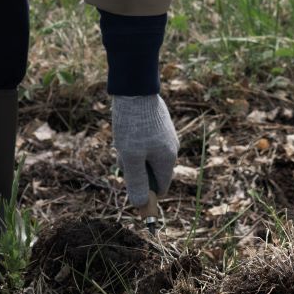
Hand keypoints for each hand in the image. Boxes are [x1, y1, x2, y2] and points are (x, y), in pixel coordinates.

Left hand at [111, 93, 176, 208]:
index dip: (145, 191)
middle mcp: (171, 148)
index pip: (160, 188)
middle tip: (122, 155)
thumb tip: (140, 205)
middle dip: (135, 169)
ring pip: (147, 156)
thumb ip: (137, 182)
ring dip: (132, 154)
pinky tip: (126, 129)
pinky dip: (135, 141)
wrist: (135, 88)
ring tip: (122, 139)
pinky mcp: (159, 124)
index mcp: (167, 159)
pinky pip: (147, 142)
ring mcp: (166, 134)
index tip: (129, 183)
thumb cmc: (132, 125)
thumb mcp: (130, 158)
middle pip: (152, 172)